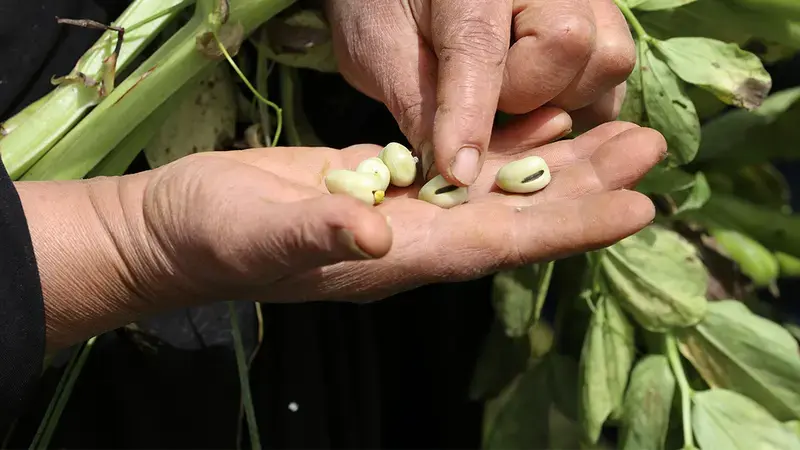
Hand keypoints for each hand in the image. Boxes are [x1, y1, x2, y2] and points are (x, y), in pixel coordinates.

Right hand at [18, 109, 661, 348]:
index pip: (498, 242)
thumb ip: (316, 232)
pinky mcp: (381, 182)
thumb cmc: (211, 236)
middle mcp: (414, 238)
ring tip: (616, 134)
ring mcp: (401, 211)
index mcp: (396, 257)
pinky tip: (536, 126)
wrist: (178, 229)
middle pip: (516, 214)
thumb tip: (375, 231)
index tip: (635, 208)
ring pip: (497, 187)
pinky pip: (460, 166)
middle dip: (585, 187)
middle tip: (651, 150)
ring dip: (559, 165)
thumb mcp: (255, 231)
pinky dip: (503, 145)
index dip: (567, 228)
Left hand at [326, 0, 635, 185]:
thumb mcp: (379, 46)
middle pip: (572, 47)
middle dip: (528, 95)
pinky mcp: (598, 11)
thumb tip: (451, 172)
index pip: (480, 50)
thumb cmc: (385, 0)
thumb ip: (416, 103)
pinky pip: (611, 66)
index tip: (458, 172)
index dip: (469, 119)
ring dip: (561, 98)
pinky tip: (540, 96)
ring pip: (606, 60)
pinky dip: (580, 94)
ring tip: (513, 95)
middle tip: (487, 100)